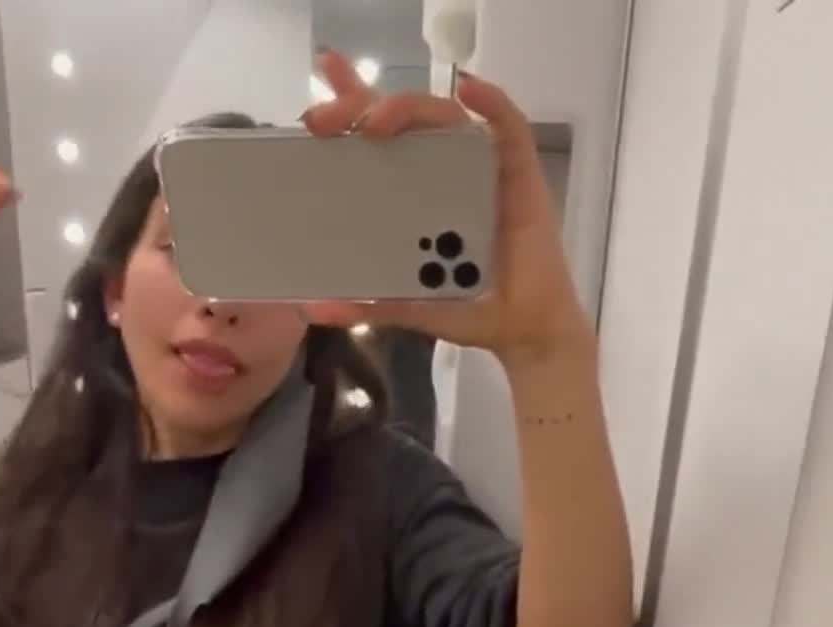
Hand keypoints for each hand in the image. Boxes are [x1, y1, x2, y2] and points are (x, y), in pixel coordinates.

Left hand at [300, 50, 593, 368]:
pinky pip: (508, 126)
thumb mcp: (407, 305)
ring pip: (443, 116)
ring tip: (375, 120)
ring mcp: (481, 167)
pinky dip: (492, 102)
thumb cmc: (469, 307)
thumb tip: (316, 308)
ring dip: (407, 107)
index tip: (309, 111)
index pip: (377, 135)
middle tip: (322, 121)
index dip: (348, 107)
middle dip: (360, 107)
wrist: (523, 331)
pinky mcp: (518, 172)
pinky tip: (470, 89)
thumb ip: (366, 304)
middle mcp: (443, 168)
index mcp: (413, 189)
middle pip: (401, 118)